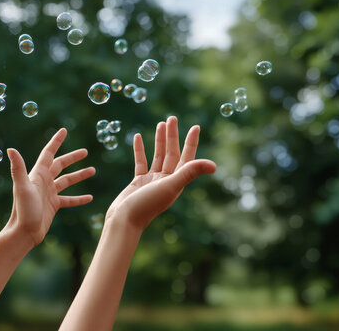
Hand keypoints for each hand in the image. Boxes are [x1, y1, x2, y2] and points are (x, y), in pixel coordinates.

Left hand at [5, 128, 94, 246]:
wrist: (23, 233)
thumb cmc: (23, 210)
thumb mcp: (22, 188)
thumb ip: (18, 168)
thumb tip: (10, 149)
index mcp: (37, 174)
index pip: (48, 153)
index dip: (56, 141)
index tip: (64, 131)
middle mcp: (43, 181)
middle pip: (60, 164)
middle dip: (72, 157)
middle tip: (85, 151)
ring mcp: (49, 193)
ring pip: (67, 180)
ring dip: (79, 175)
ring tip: (93, 170)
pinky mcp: (53, 205)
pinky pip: (69, 199)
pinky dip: (79, 198)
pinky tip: (90, 198)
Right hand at [106, 116, 215, 230]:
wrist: (124, 221)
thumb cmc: (147, 205)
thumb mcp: (170, 186)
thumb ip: (189, 173)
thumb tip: (214, 165)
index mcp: (176, 181)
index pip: (186, 158)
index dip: (191, 142)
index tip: (195, 126)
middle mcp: (166, 180)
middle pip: (172, 153)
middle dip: (172, 136)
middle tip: (171, 118)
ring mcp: (152, 181)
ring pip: (158, 156)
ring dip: (159, 140)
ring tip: (160, 124)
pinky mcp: (138, 182)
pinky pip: (141, 162)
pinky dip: (140, 150)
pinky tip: (137, 137)